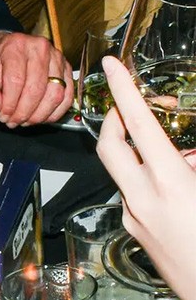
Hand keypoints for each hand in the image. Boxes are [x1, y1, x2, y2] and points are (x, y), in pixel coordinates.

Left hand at [0, 31, 72, 126]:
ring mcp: (56, 57)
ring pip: (54, 94)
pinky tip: (41, 117)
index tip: (2, 115)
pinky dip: (55, 112)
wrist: (8, 50)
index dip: (9, 104)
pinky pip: (67, 96)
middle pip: (36, 89)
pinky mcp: (67, 68)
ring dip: (39, 114)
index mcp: (15, 46)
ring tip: (25, 120)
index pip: (16, 80)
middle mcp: (39, 48)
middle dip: (23, 112)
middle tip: (12, 121)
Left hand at [96, 55, 195, 299]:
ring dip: (143, 156)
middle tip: (127, 107)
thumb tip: (189, 155)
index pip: (141, 126)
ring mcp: (135, 218)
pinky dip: (152, 184)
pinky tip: (182, 193)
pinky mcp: (135, 234)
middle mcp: (144, 200)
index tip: (111, 65)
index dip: (124, 91)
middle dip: (115, 121)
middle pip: (111, 146)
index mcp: (171, 185)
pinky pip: (137, 197)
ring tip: (183, 161)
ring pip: (126, 172)